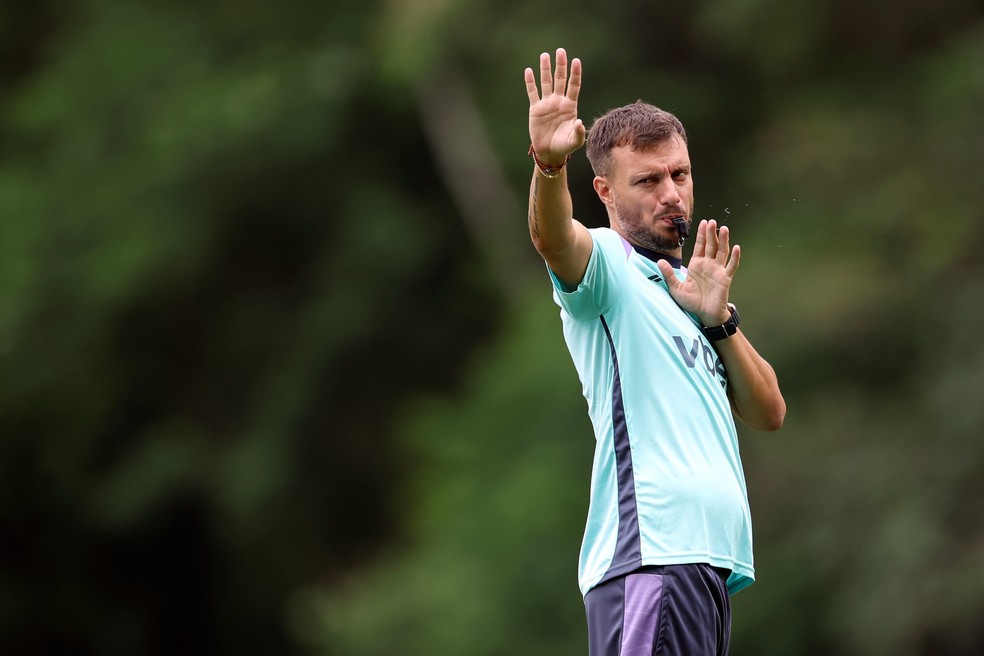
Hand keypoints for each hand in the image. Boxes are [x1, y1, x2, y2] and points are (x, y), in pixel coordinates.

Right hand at [525, 48, 585, 165]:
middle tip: (560, 51)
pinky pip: (532, 93)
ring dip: (545, 69)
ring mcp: (547, 104)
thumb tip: (579, 123)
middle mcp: (559, 101)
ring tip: (545, 55)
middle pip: (560, 79)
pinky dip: (530, 82)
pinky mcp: (535, 109)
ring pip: (546, 82)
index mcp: (570, 106)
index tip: (576, 61)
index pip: (574, 86)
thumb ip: (579, 132)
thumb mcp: (574, 141)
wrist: (549, 152)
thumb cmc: (564, 146)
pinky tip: (529, 71)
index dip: (575, 74)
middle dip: (560, 65)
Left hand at [657, 219, 740, 326]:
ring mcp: (718, 270)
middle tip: (712, 222)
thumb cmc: (691, 302)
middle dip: (711, 233)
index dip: (701, 234)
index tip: (702, 222)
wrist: (704, 314)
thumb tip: (659, 261)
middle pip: (711, 245)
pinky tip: (736, 247)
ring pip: (722, 252)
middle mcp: (708, 265)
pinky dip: (734, 257)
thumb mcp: (676, 288)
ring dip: (723, 240)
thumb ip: (668, 274)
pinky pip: (731, 266)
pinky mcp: (725, 278)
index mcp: (696, 265)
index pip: (700, 246)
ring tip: (724, 228)